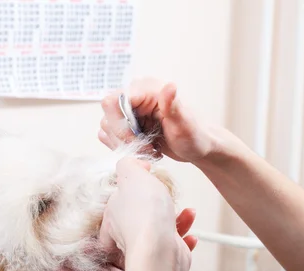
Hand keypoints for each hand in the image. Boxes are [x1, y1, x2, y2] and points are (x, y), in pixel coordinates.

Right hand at [99, 78, 223, 163]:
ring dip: (125, 145)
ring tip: (148, 150)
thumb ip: (174, 106)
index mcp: (146, 89)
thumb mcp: (186, 124)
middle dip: (124, 138)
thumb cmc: (195, 135)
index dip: (121, 126)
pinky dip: (124, 148)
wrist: (196, 147)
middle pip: (108, 116)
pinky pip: (110, 136)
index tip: (140, 141)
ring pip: (107, 128)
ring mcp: (128, 111)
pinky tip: (143, 151)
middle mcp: (134, 96)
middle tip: (146, 149)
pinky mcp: (125, 124)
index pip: (113, 102)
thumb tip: (170, 86)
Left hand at [100, 158, 195, 270]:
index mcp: (112, 214)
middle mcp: (125, 232)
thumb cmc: (144, 216)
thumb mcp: (130, 175)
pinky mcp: (161, 257)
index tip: (148, 182)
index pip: (118, 199)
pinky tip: (190, 233)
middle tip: (167, 196)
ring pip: (161, 229)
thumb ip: (128, 165)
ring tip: (187, 210)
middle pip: (141, 214)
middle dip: (159, 204)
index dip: (133, 188)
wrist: (161, 250)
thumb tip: (134, 165)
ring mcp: (143, 246)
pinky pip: (174, 245)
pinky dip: (184, 236)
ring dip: (178, 218)